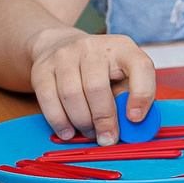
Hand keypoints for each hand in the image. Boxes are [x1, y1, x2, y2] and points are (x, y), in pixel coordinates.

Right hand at [25, 28, 156, 143]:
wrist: (60, 45)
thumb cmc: (100, 67)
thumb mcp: (123, 75)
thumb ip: (129, 97)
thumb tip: (132, 126)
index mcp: (122, 48)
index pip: (140, 67)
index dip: (141, 95)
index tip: (135, 119)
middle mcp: (92, 47)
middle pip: (97, 87)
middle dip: (104, 119)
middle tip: (108, 138)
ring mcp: (64, 55)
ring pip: (71, 95)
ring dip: (82, 122)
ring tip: (90, 133)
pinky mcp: (42, 68)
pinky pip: (48, 99)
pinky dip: (59, 121)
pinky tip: (68, 132)